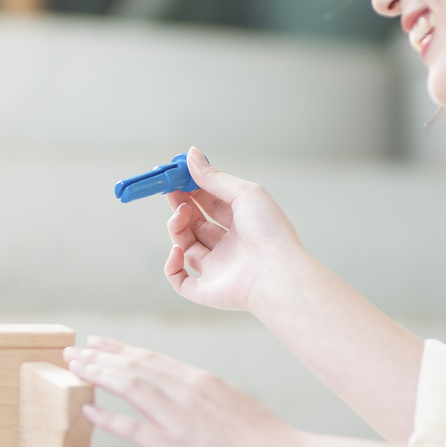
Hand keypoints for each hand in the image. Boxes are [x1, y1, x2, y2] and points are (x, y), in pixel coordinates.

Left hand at [66, 337, 305, 446]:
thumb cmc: (265, 438)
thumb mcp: (233, 401)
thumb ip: (205, 395)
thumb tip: (185, 392)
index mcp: (201, 380)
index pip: (152, 358)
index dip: (120, 349)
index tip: (98, 341)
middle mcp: (186, 391)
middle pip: (134, 366)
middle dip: (99, 357)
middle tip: (73, 350)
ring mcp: (179, 417)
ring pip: (129, 386)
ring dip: (97, 374)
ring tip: (73, 368)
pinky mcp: (174, 446)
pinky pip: (131, 427)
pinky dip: (106, 416)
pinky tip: (87, 408)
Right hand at [162, 148, 310, 313]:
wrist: (277, 273)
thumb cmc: (269, 231)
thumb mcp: (244, 193)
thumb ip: (214, 177)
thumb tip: (191, 155)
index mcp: (242, 224)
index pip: (211, 203)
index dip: (193, 189)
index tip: (176, 175)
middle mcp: (230, 246)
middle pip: (197, 224)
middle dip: (181, 206)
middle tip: (169, 190)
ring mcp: (218, 269)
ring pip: (186, 247)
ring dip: (176, 228)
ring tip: (181, 214)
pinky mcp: (207, 291)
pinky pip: (180, 280)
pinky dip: (172, 266)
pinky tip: (177, 250)